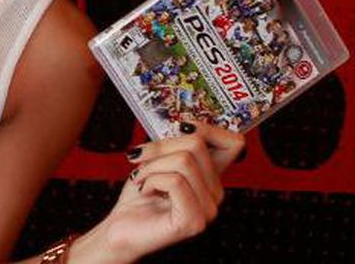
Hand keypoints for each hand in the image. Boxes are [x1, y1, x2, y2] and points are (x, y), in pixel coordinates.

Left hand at [90, 121, 245, 262]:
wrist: (120, 229)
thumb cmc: (139, 195)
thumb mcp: (157, 160)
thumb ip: (176, 145)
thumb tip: (183, 125)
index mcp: (211, 177)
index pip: (234, 143)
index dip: (207, 128)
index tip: (178, 128)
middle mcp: (216, 193)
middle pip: (197, 144)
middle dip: (160, 146)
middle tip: (141, 159)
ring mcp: (208, 210)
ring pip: (184, 161)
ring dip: (151, 165)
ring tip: (141, 178)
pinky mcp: (193, 221)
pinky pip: (174, 181)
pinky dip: (151, 180)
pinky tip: (146, 191)